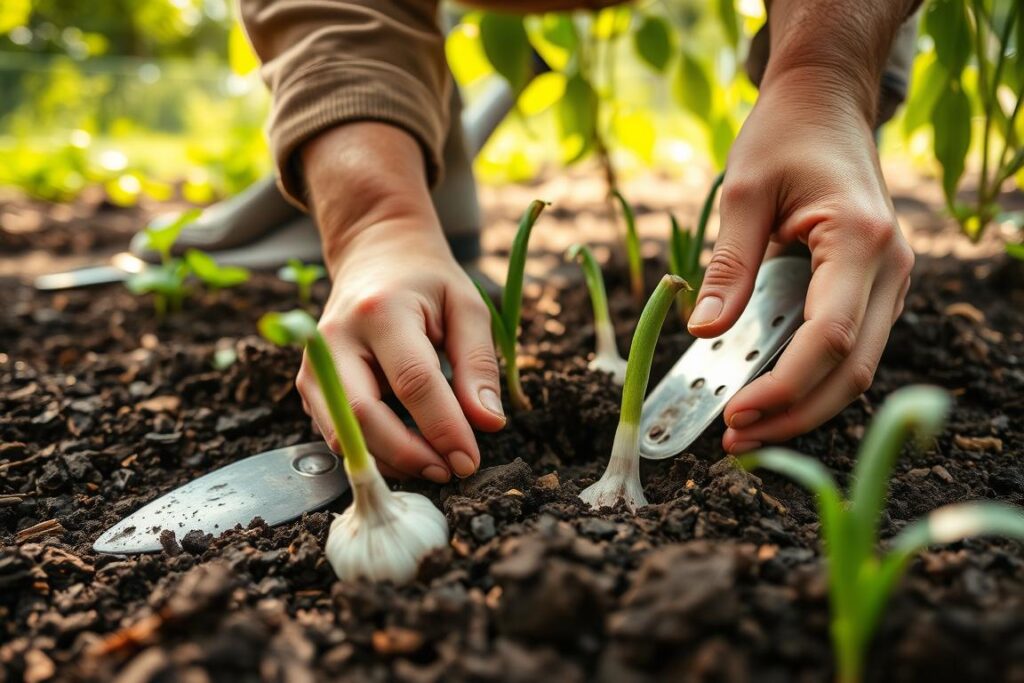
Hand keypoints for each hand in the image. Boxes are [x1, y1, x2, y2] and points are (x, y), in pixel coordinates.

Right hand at [297, 123, 505, 481]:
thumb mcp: (467, 307)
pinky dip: (373, 450)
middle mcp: (335, 338)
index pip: (413, 382)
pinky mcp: (309, 385)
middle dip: (409, 454)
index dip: (443, 427)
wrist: (375, 254)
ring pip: (343, 432)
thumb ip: (478, 364)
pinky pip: (337, 431)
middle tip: (450, 471)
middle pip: (364, 415)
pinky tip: (408, 451)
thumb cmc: (427, 282)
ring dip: (390, 461)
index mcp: (381, 311)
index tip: (470, 459)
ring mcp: (315, 364)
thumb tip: (487, 424)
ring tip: (434, 465)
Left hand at [687, 71, 914, 452]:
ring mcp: (888, 281)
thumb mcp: (742, 192)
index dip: (784, 387)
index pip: (830, 337)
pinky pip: (849, 348)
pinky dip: (810, 379)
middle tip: (734, 441)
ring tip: (744, 429)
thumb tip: (703, 333)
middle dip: (794, 413)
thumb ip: (727, 266)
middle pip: (853, 369)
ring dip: (804, 405)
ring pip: (857, 367)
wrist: (827, 101)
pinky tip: (766, 394)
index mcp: (861, 240)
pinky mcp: (872, 287)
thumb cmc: (784, 134)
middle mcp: (890, 267)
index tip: (735, 414)